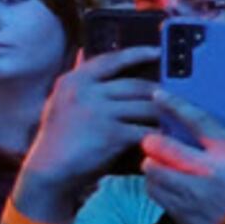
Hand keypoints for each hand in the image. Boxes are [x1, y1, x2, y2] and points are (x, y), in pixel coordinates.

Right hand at [18, 47, 163, 192]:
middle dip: (160, 93)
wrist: (49, 172)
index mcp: (73, 81)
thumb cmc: (60, 140)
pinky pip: (146, 130)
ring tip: (174, 120)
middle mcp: (84, 92)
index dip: (137, 53)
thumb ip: (81, 84)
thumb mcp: (62, 103)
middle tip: (175, 99)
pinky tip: (166, 139)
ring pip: (147, 106)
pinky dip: (159, 135)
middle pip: (137, 85)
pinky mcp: (111, 134)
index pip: (111, 60)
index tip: (157, 52)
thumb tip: (92, 56)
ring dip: (164, 115)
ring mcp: (98, 111)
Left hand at [138, 96, 224, 223]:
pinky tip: (168, 184)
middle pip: (161, 145)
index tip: (159, 95)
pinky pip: (154, 192)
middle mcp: (209, 172)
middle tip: (156, 141)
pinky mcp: (181, 214)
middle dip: (153, 141)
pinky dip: (156, 185)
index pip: (197, 120)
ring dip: (154, 164)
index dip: (175, 105)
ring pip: (152, 169)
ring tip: (162, 164)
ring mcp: (192, 195)